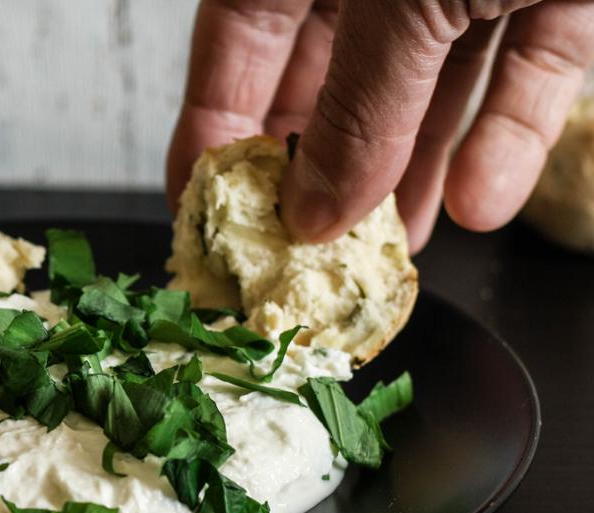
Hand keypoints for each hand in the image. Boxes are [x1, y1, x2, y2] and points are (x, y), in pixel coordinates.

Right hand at [166, 1, 593, 251]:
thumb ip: (356, 109)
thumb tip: (312, 209)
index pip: (236, 45)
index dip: (213, 132)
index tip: (204, 213)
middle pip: (330, 77)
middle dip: (322, 169)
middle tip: (305, 249)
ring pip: (428, 86)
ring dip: (412, 172)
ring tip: (393, 247)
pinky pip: (525, 68)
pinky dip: (508, 134)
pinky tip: (482, 200)